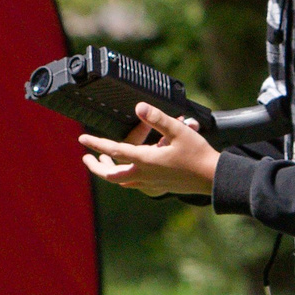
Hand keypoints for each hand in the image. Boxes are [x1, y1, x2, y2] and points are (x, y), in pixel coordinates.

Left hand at [79, 101, 223, 196]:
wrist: (212, 178)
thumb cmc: (197, 155)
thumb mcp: (179, 131)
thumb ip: (158, 118)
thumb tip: (139, 107)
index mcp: (145, 160)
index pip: (114, 151)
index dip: (96, 144)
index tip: (82, 139)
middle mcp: (144, 175)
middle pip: (111, 175)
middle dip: (97, 166)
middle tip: (87, 158)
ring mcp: (150, 183)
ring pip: (122, 181)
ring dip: (110, 172)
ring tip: (104, 161)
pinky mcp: (158, 187)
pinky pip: (135, 184)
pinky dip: (126, 178)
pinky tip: (129, 171)